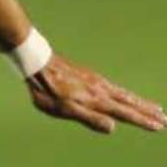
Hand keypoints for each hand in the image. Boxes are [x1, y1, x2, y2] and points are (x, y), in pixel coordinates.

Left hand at [26, 53, 165, 133]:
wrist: (36, 62)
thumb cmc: (47, 90)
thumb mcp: (64, 108)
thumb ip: (89, 118)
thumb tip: (113, 128)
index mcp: (97, 99)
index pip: (125, 113)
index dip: (142, 120)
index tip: (159, 126)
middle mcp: (100, 88)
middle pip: (129, 101)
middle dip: (147, 111)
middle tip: (165, 118)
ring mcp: (94, 80)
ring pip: (123, 93)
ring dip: (139, 101)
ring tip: (153, 107)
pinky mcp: (87, 75)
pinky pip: (114, 86)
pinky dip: (125, 93)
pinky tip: (124, 95)